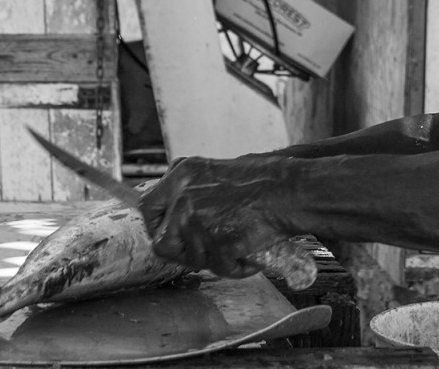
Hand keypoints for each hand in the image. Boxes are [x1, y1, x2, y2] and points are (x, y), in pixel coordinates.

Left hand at [140, 156, 295, 278]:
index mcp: (182, 174)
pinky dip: (237, 267)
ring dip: (216, 259)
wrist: (290, 190)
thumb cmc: (263, 180)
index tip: (168, 234)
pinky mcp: (218, 241)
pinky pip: (221, 268)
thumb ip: (189, 188)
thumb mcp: (213, 170)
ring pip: (195, 259)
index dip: (157, 226)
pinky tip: (250, 252)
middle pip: (162, 242)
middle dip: (182, 253)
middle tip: (205, 251)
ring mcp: (199, 220)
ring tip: (239, 244)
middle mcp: (184, 196)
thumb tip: (171, 212)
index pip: (147, 207)